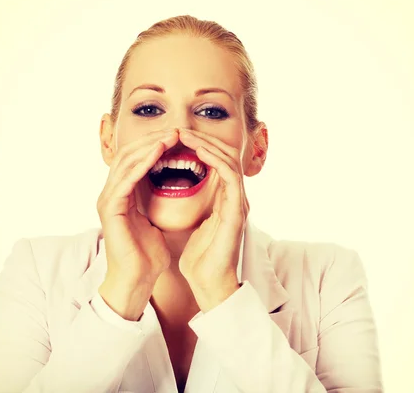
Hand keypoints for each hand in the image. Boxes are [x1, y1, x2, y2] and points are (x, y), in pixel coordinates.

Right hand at [96, 128, 178, 319]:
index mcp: (122, 195)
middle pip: (128, 154)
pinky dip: (142, 163)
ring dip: (149, 146)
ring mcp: (108, 200)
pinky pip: (125, 178)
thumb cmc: (147, 255)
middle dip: (152, 139)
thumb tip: (171, 188)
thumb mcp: (155, 220)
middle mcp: (111, 193)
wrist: (137, 280)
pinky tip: (158, 153)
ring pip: (125, 161)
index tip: (179, 137)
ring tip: (171, 136)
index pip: (135, 160)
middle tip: (176, 130)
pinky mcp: (110, 209)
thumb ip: (156, 201)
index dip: (154, 145)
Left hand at [177, 129, 248, 310]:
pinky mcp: (237, 210)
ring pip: (229, 159)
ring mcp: (238, 202)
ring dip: (207, 143)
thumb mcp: (192, 224)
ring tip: (185, 134)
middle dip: (202, 139)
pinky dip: (215, 159)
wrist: (209, 284)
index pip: (216, 162)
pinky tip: (198, 151)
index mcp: (225, 200)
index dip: (199, 147)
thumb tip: (175, 191)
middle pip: (224, 155)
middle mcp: (235, 197)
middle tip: (179, 129)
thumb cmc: (199, 259)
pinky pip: (229, 174)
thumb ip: (192, 205)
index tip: (175, 139)